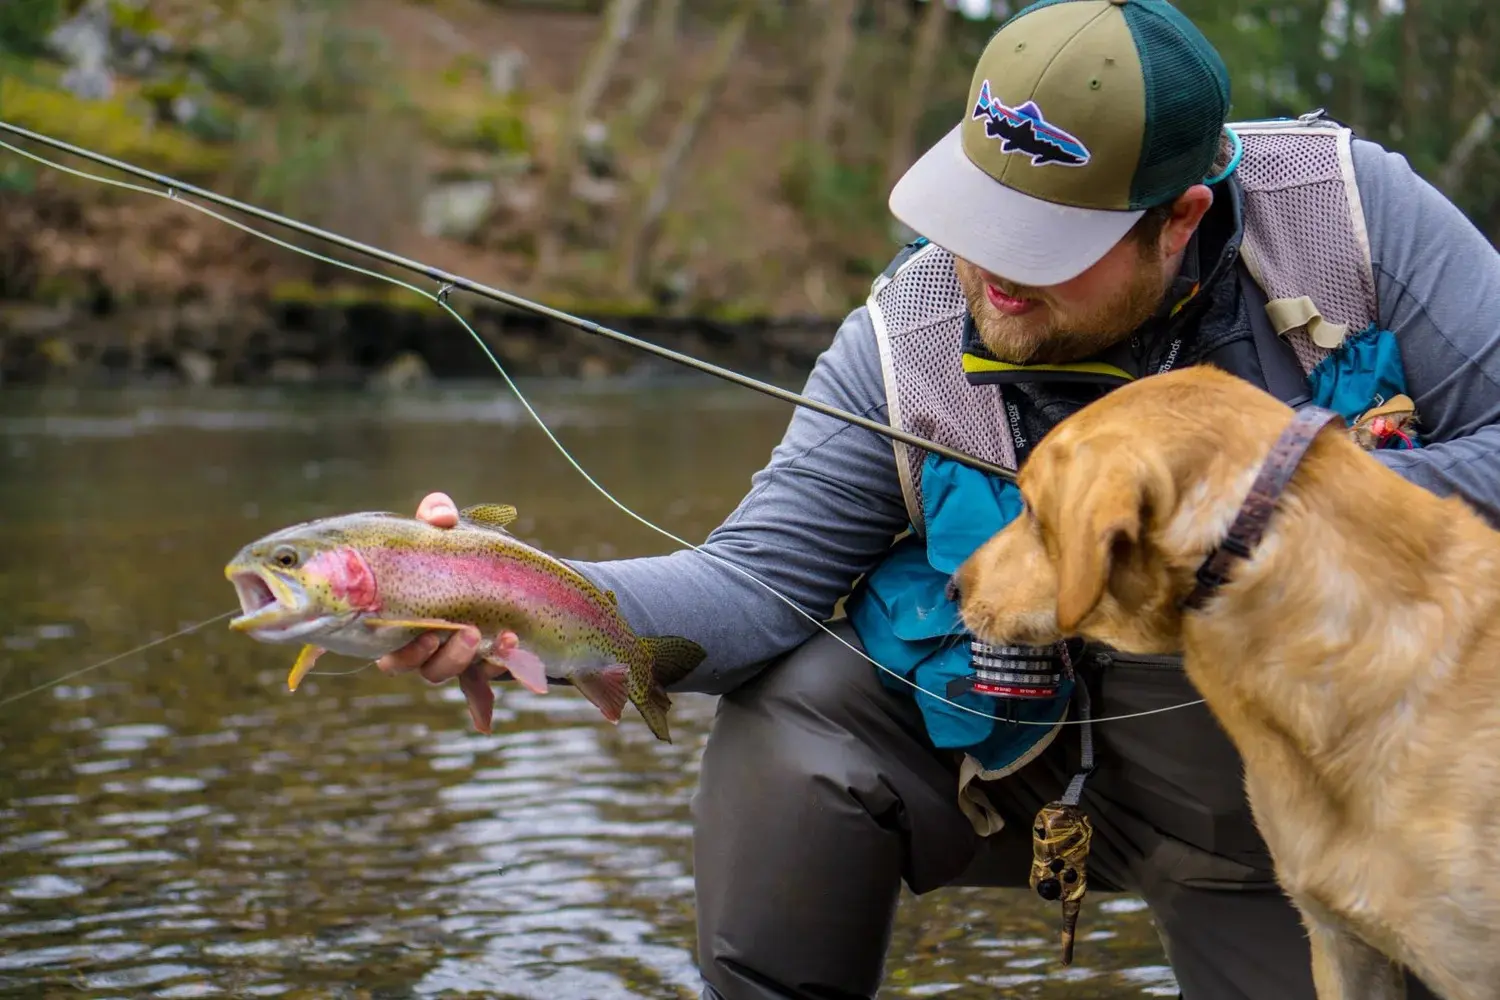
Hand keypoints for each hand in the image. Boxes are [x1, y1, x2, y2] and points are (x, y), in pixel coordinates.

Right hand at [376, 492, 487, 684]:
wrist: (492, 563)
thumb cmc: (450, 548)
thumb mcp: (442, 529)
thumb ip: (436, 515)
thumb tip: (441, 519)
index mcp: (404, 627)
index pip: (392, 658)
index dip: (406, 656)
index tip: (427, 636)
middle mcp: (429, 650)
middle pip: (430, 670)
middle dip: (448, 658)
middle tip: (468, 631)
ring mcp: (461, 657)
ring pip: (462, 677)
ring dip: (481, 659)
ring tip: (503, 635)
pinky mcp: (490, 659)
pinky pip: (494, 673)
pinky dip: (506, 663)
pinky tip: (515, 643)